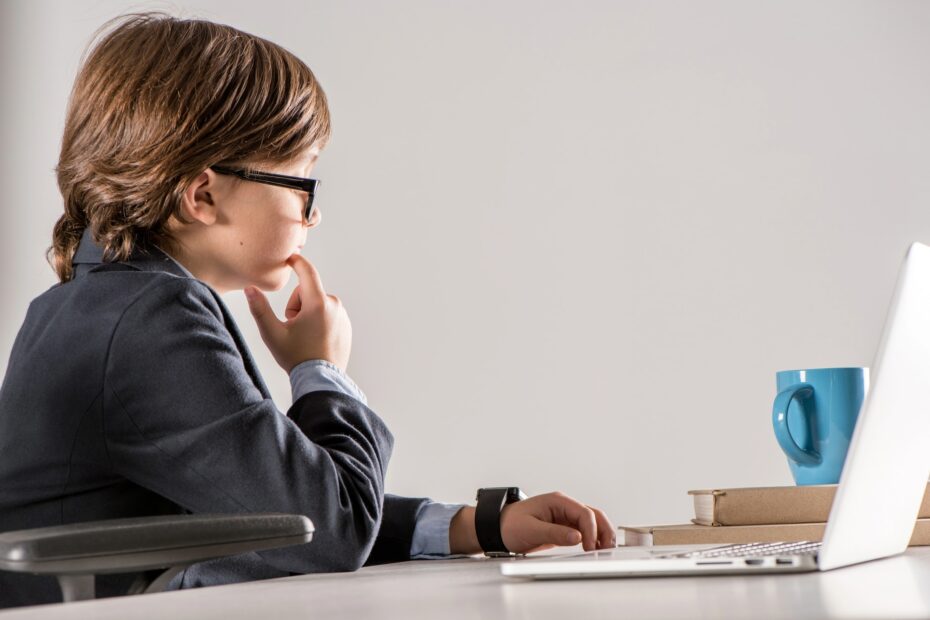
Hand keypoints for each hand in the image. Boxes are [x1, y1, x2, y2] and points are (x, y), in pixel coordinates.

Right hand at [244, 254, 352, 372]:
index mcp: (318, 303)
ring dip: (308, 314)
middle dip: (297, 304)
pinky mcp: (346, 326)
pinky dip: (319, 322)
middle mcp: (334, 306)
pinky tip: (314, 340)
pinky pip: (328, 315)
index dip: (296, 262)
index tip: (289, 258)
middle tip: (292, 327)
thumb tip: (250, 289)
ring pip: (318, 304)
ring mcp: (343, 316)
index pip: (307, 271)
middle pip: (308, 292)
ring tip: (304, 336)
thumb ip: (260, 309)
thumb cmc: (296, 357)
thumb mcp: (273, 333)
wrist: (321, 380)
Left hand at [449, 491, 615, 554]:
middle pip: (593, 514)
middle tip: (606, 549)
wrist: (497, 529)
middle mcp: (563, 506)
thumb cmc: (509, 526)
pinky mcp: (563, 526)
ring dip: (600, 534)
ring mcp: (564, 516)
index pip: (583, 513)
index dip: (590, 530)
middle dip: (603, 530)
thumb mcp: (531, 530)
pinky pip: (583, 530)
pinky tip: (594, 548)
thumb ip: (555, 533)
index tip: (589, 547)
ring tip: (604, 550)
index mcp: (557, 501)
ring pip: (591, 522)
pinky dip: (592, 538)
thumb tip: (577, 537)